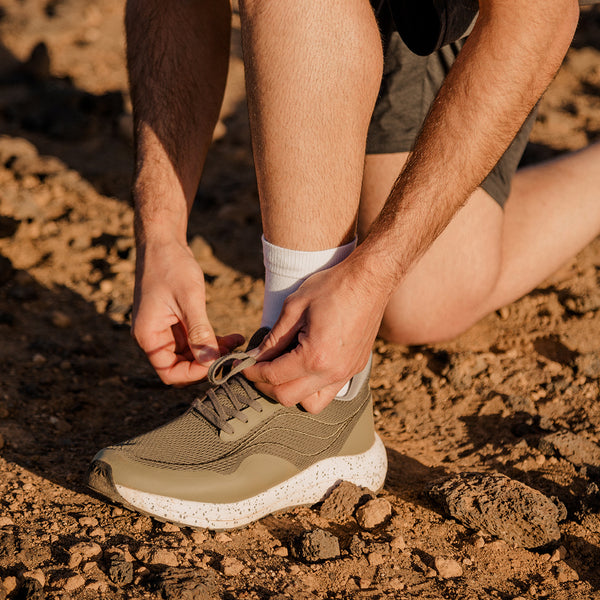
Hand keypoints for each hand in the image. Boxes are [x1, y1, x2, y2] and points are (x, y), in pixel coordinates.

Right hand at [132, 238, 243, 384]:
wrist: (163, 241)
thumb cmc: (171, 266)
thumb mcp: (189, 299)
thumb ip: (199, 332)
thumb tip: (211, 362)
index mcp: (149, 335)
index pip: (168, 372)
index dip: (193, 374)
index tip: (218, 364)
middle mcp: (153, 336)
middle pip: (181, 365)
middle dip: (208, 362)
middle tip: (234, 353)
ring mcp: (164, 329)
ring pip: (190, 354)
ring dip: (213, 351)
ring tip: (237, 342)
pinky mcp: (175, 320)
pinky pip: (193, 339)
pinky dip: (211, 340)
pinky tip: (232, 336)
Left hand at [243, 255, 389, 412]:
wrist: (370, 279)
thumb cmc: (333, 286)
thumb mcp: (295, 307)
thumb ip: (274, 338)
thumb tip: (256, 356)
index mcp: (315, 356)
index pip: (274, 376)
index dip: (252, 372)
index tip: (241, 366)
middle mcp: (333, 372)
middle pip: (287, 397)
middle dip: (265, 385)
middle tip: (256, 369)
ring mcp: (347, 372)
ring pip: (311, 403)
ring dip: (290, 392)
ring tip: (280, 371)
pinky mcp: (356, 368)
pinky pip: (329, 392)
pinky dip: (311, 388)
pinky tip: (303, 368)